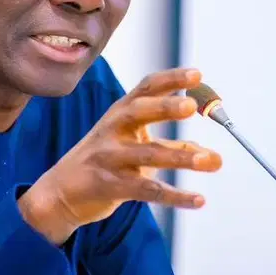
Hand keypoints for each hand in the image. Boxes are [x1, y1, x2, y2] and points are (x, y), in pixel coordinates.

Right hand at [19, 68, 221, 244]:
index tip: (197, 74)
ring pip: (147, 155)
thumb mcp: (134, 146)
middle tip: (192, 106)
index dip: (170, 80)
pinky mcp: (109, 186)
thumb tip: (215, 156)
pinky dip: (174, 196)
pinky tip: (198, 200)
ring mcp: (108, 158)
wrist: (60, 192)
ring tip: (212, 161)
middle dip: (165, 108)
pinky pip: (146, 190)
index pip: (145, 89)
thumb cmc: (104, 162)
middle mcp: (112, 131)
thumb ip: (173, 148)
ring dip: (181, 157)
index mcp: (120, 114)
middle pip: (138, 113)